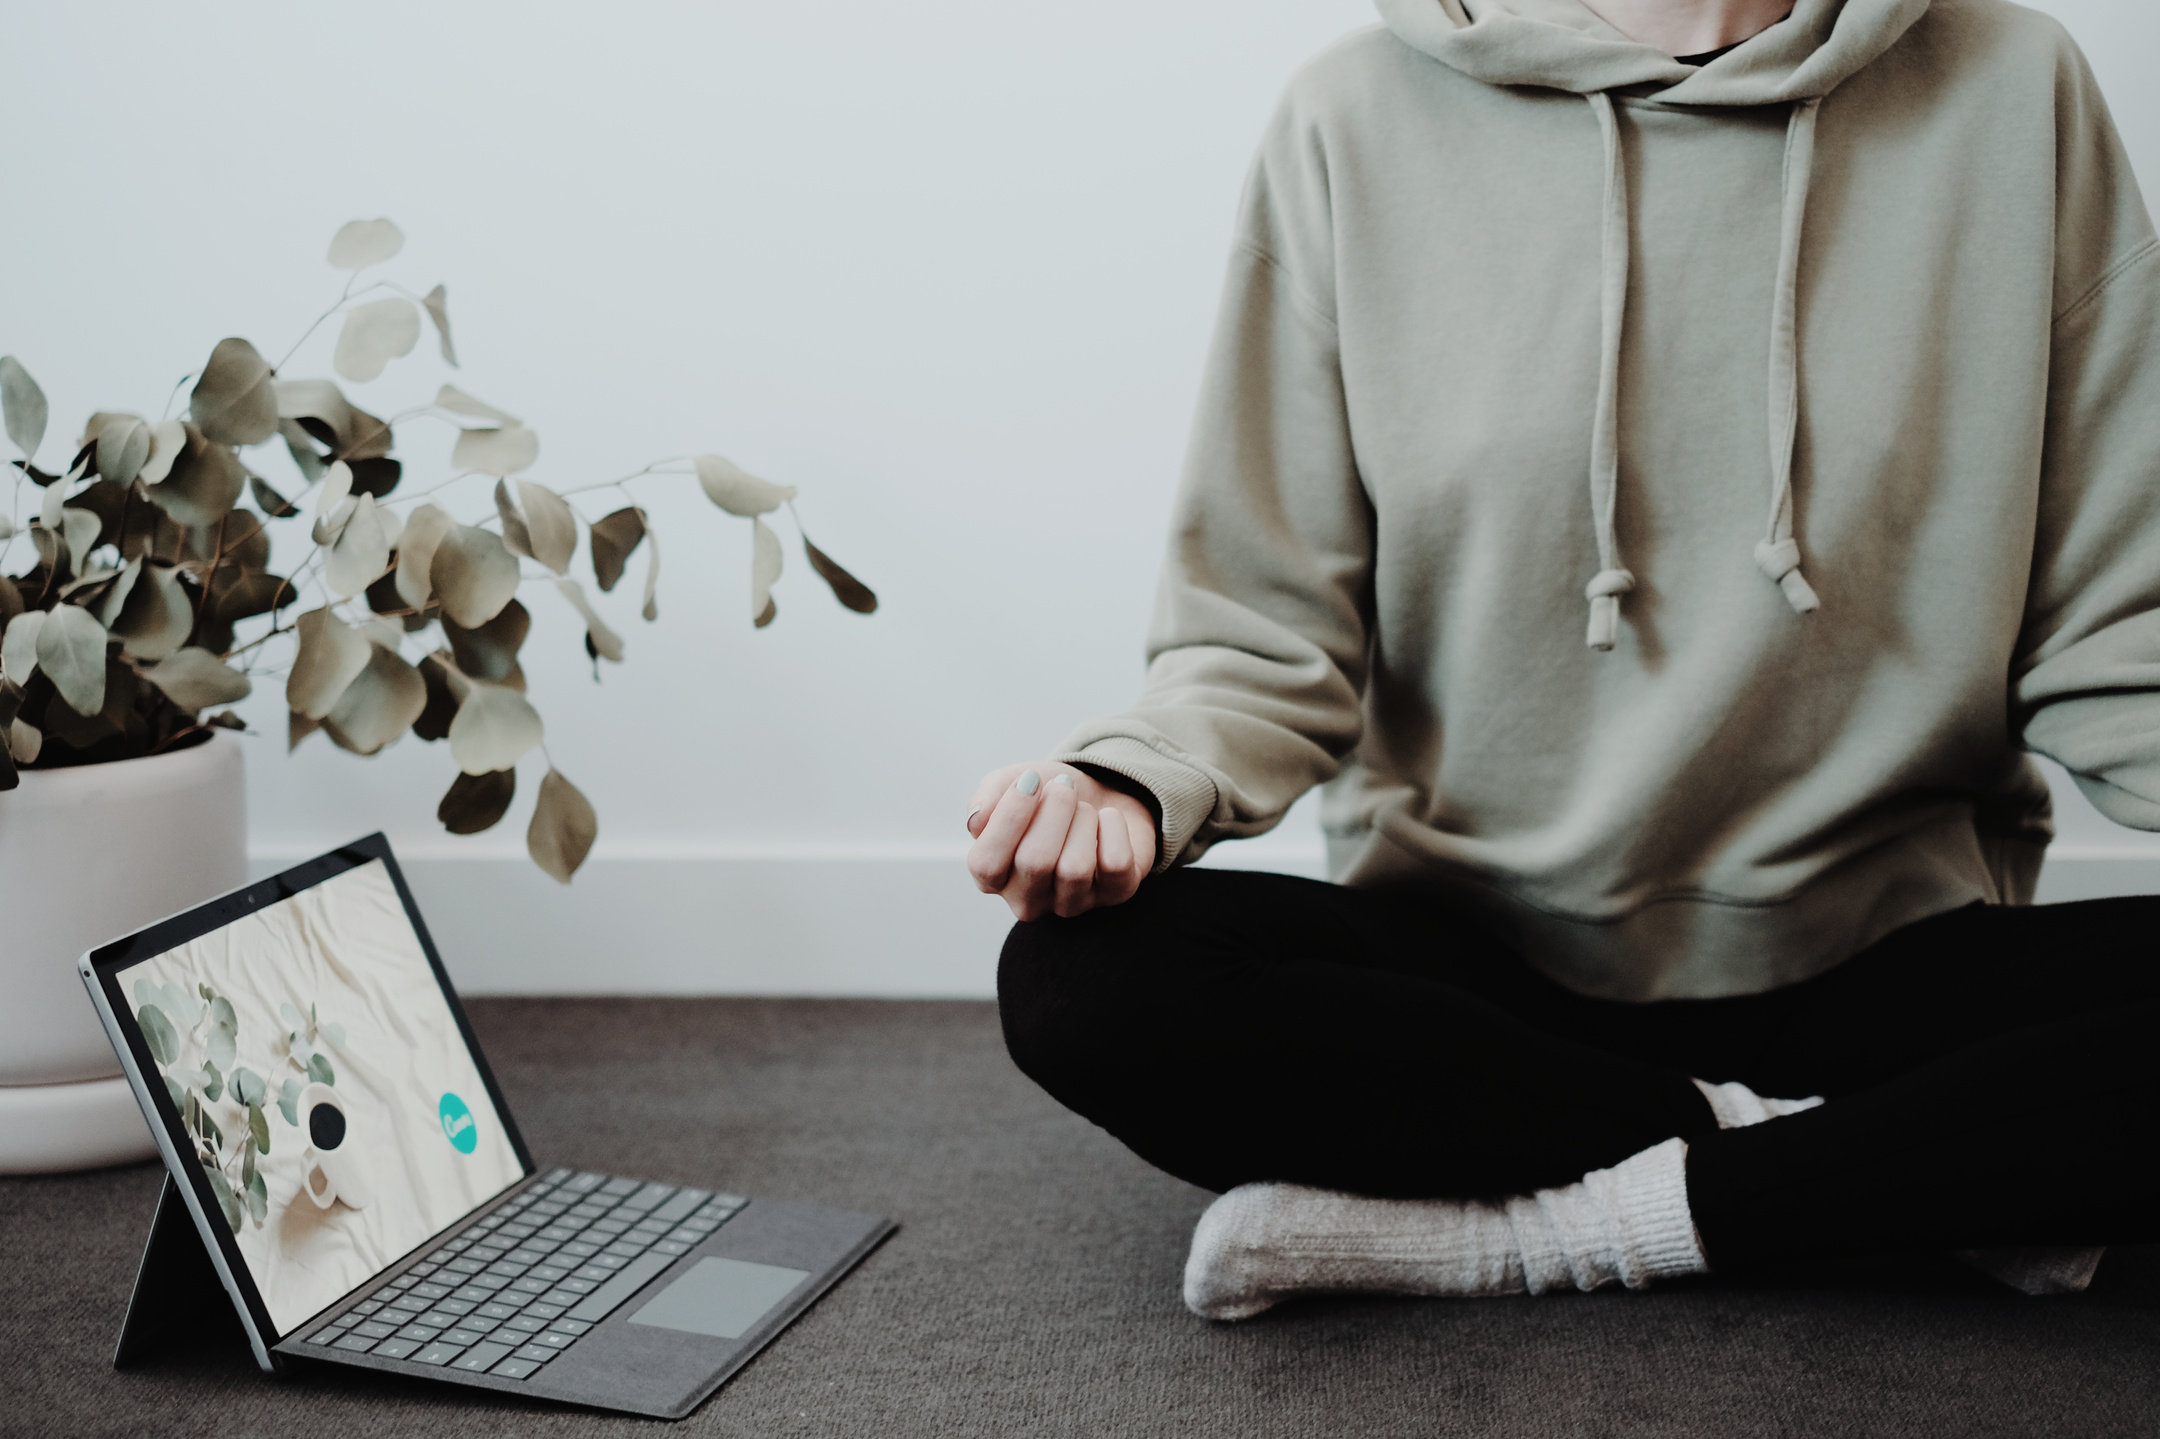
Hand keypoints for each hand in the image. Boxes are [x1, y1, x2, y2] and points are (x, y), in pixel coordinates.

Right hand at [965, 761, 1157, 920]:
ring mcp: (1072, 903)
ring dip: (1083, 819)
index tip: (1029, 780)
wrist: (1101, 792)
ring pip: (1075, 868)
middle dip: (1054, 811)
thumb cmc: (1047, 797)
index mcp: (992, 877)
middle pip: (1034, 863)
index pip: (986, 864)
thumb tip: (977, 819)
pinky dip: (1114, 827)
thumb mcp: (1011, 784)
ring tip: (1083, 808)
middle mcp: (1028, 900)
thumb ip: (986, 798)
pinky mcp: (1115, 894)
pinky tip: (1107, 821)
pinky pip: (1115, 864)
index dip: (1008, 817)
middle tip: (1063, 786)